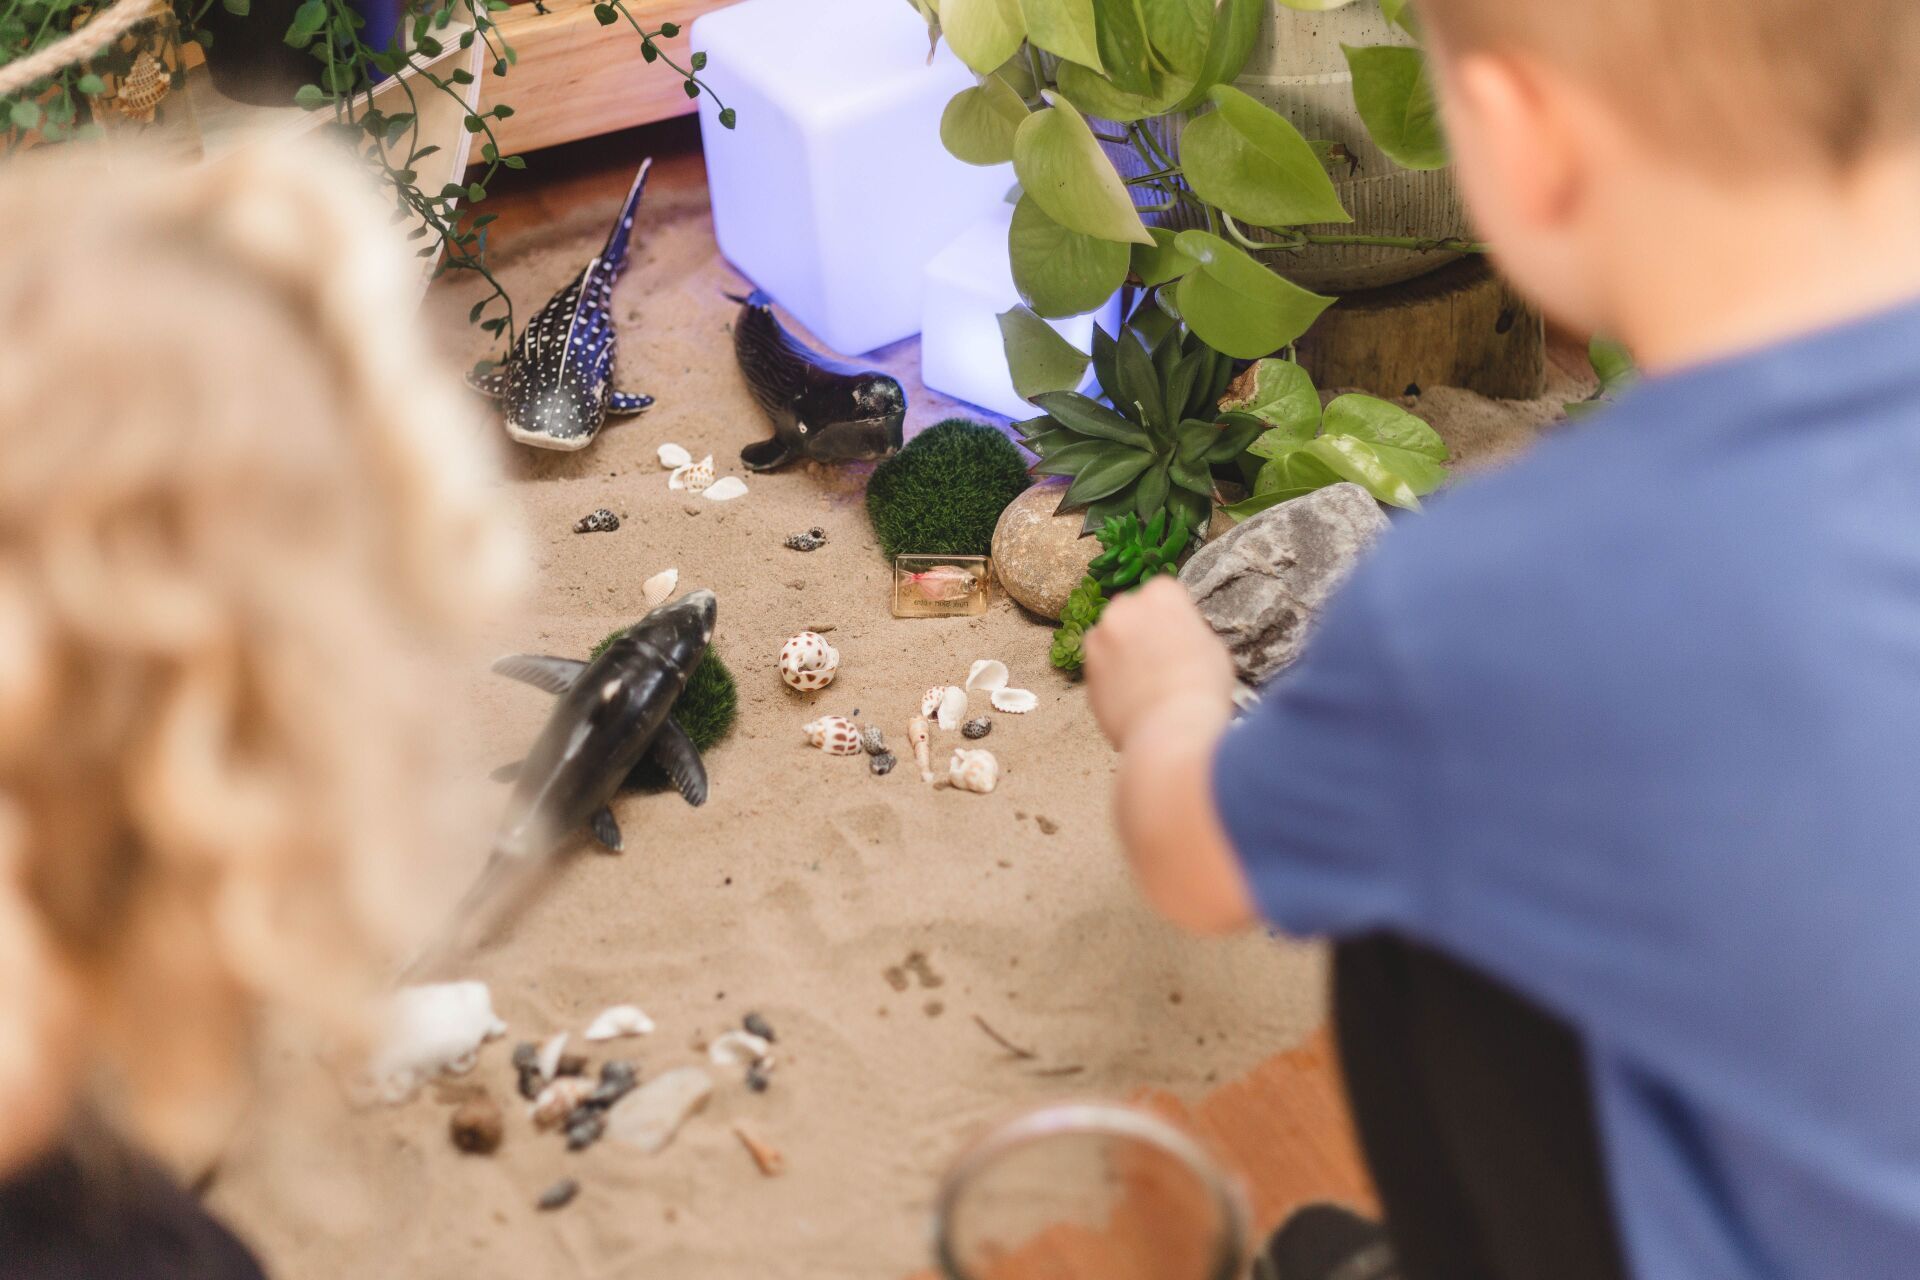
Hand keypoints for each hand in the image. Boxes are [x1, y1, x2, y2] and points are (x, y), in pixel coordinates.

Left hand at [1082, 576, 1236, 747]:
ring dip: (1121, 651)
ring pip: (1110, 637)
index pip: (1163, 592)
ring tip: (1144, 682)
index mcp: (1160, 595)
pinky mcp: (1085, 669)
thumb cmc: (1202, 689)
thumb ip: (1187, 630)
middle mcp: (1123, 608)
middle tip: (1160, 658)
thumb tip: (1178, 636)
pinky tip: (1130, 696)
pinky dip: (1110, 676)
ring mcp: (1099, 638)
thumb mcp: (1211, 647)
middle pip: (1131, 611)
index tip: (1178, 635)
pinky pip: (1100, 665)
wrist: (1171, 731)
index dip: (1172, 616)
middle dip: (1141, 628)